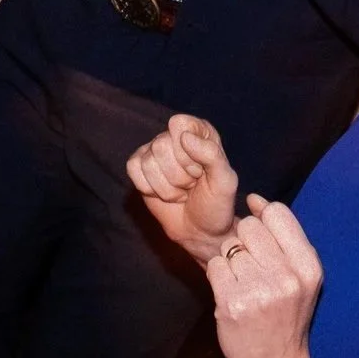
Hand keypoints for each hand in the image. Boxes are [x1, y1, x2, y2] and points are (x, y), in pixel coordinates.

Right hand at [128, 113, 240, 263]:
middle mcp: (175, 135)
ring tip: (181, 191)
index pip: (180, 126)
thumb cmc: (215, 204)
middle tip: (191, 184)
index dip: (188, 154)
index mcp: (200, 131)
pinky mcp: (138, 165)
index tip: (200, 171)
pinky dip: (149, 189)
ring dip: (167, 187)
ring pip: (148, 162)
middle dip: (178, 176)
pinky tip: (165, 193)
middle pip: (161, 146)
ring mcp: (154, 150)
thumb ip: (211, 155)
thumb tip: (185, 137)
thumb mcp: (225, 182)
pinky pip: (133, 169)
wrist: (200, 231)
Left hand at [207, 197, 325, 357]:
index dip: (262, 217)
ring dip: (230, 261)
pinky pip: (214, 265)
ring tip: (243, 283)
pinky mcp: (232, 303)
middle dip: (245, 241)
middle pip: (249, 226)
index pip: (278, 213)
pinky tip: (230, 293)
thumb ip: (283, 236)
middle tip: (252, 268)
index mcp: (308, 266)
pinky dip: (217, 276)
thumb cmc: (285, 314)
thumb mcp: (301, 276)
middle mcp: (287, 277)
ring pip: (229, 245)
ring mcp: (259, 291)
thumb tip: (255, 199)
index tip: (259, 234)